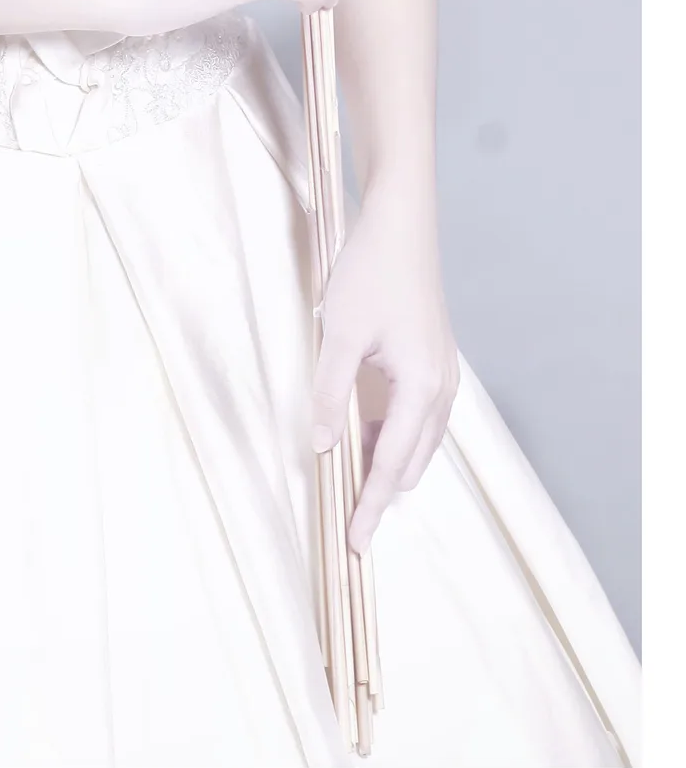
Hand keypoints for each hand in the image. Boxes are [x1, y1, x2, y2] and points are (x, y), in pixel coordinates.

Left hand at [309, 190, 460, 553]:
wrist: (401, 223)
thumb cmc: (371, 273)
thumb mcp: (340, 334)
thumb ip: (330, 393)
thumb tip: (322, 446)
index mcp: (422, 388)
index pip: (393, 465)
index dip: (371, 506)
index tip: (355, 543)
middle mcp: (443, 388)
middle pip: (412, 462)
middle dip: (382, 493)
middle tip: (348, 522)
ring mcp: (444, 374)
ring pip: (419, 442)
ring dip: (388, 464)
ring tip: (351, 480)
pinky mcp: (436, 360)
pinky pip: (419, 418)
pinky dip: (395, 436)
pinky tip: (365, 432)